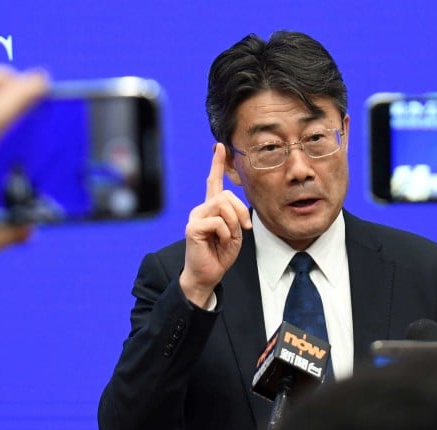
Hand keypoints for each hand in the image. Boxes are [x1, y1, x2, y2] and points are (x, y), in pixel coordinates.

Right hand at [179, 144, 252, 306]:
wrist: (207, 275)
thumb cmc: (220, 254)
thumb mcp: (234, 232)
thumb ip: (235, 215)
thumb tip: (233, 207)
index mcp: (211, 209)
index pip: (213, 182)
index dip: (217, 164)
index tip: (219, 147)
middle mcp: (201, 209)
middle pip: (226, 195)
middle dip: (240, 212)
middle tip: (243, 229)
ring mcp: (195, 217)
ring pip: (223, 206)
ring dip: (233, 224)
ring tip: (228, 239)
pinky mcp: (193, 227)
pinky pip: (218, 222)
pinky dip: (226, 234)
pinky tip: (219, 243)